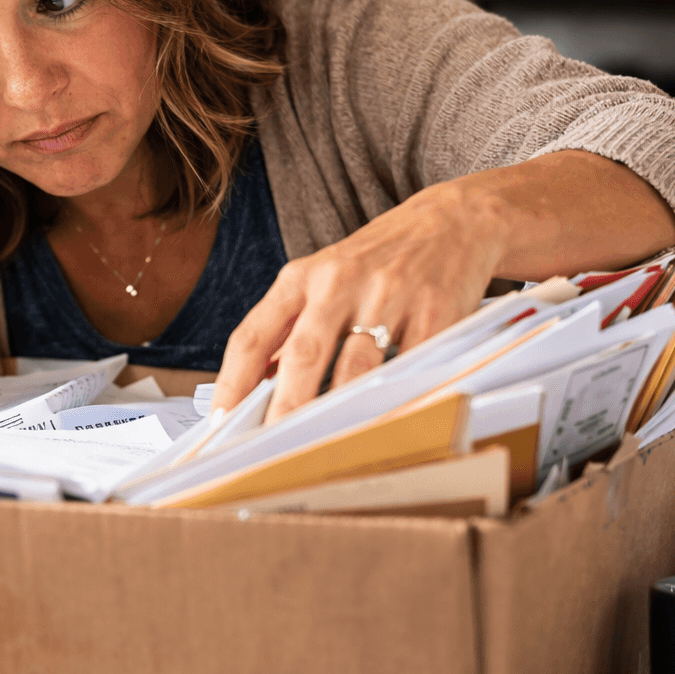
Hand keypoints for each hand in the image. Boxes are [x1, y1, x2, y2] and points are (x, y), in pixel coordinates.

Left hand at [212, 179, 506, 423]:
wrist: (453, 221)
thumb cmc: (376, 261)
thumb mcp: (322, 280)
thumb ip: (290, 329)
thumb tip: (255, 386)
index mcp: (301, 278)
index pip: (252, 335)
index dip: (231, 383)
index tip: (221, 422)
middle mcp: (339, 283)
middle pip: (304, 356)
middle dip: (285, 410)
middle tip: (269, 452)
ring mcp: (389, 296)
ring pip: (356, 369)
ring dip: (338, 414)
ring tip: (322, 450)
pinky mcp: (435, 313)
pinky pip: (409, 368)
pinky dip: (393, 401)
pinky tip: (381, 425)